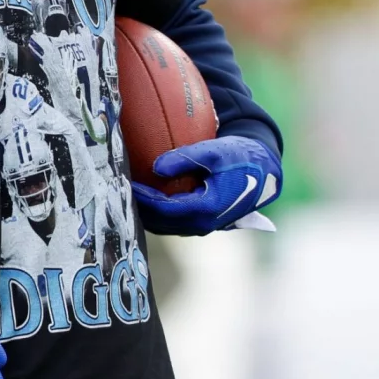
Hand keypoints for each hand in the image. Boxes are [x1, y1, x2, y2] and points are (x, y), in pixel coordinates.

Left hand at [132, 136, 280, 235]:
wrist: (263, 172)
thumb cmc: (240, 159)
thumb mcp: (216, 151)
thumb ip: (186, 157)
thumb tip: (156, 167)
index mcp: (205, 209)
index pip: (162, 209)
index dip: (141, 197)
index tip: (123, 182)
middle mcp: (202, 225)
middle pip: (158, 222)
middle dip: (136, 208)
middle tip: (116, 189)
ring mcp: (201, 227)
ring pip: (163, 225)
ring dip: (144, 213)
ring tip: (124, 195)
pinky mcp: (199, 223)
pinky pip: (170, 221)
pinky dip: (154, 212)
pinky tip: (141, 197)